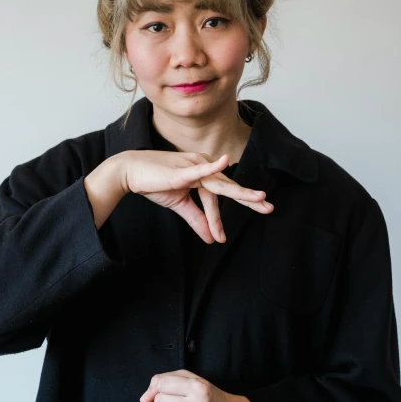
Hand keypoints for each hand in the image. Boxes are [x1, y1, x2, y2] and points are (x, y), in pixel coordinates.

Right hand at [118, 149, 273, 243]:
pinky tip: (226, 162)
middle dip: (249, 199)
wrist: (130, 173)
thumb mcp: (179, 205)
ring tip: (259, 199)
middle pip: (228, 187)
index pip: (219, 197)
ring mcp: (194, 166)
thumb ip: (197, 219)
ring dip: (240, 193)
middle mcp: (203, 167)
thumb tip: (212, 239)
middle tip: (269, 208)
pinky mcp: (183, 170)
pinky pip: (201, 170)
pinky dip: (214, 168)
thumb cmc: (154, 183)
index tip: (222, 238)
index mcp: (203, 174)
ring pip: (220, 184)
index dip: (220, 218)